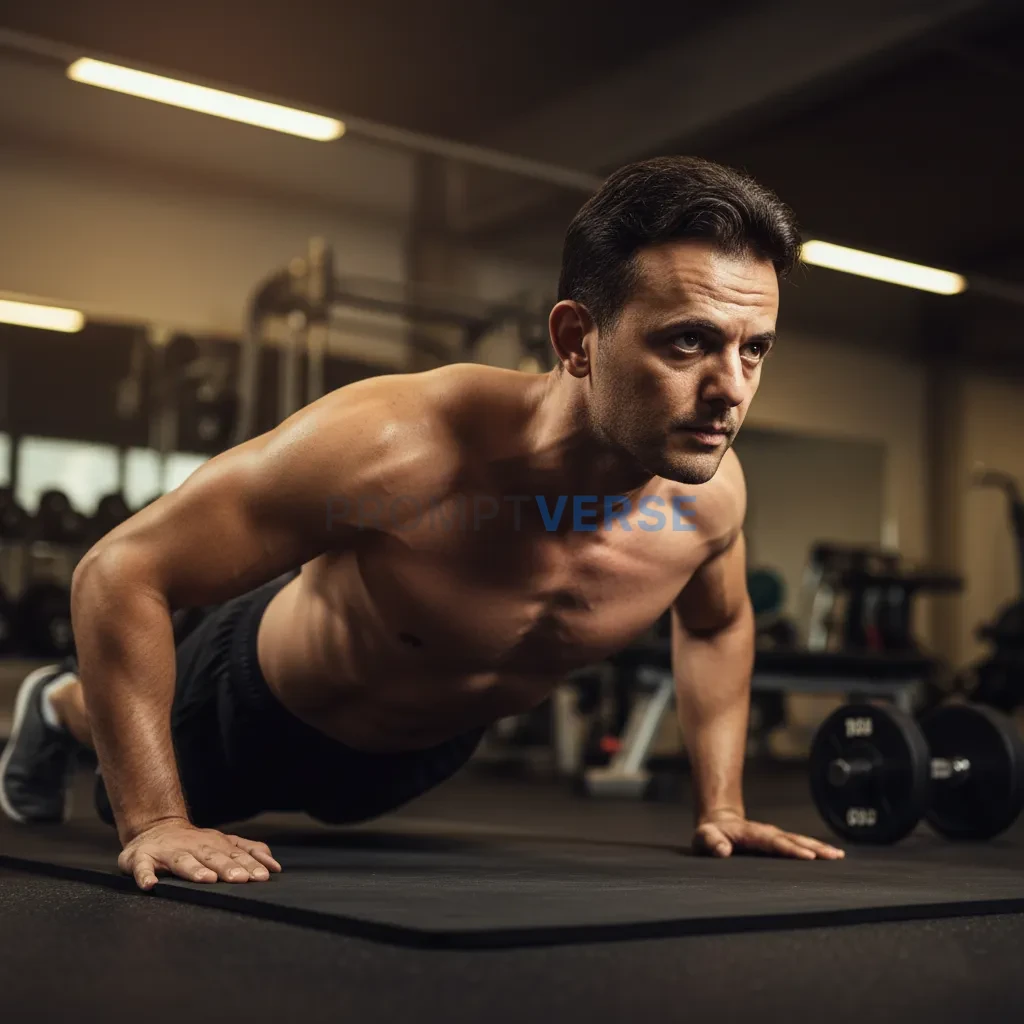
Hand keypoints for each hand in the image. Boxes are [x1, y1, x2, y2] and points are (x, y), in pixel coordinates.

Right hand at [118, 818, 282, 889]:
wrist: (155, 828)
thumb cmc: (194, 842)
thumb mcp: (223, 843)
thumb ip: (248, 851)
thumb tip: (274, 866)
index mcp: (214, 844)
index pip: (235, 855)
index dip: (249, 865)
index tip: (262, 877)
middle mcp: (193, 846)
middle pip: (212, 856)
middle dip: (227, 867)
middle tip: (240, 879)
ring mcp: (167, 851)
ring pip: (182, 860)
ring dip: (194, 870)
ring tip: (206, 879)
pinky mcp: (142, 858)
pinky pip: (142, 868)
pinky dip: (145, 876)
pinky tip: (150, 885)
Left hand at [693, 810, 843, 860]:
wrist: (718, 823)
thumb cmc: (710, 835)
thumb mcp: (703, 838)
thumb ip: (710, 842)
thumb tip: (722, 850)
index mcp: (751, 834)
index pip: (773, 842)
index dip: (790, 849)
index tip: (808, 856)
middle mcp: (767, 833)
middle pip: (793, 839)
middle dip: (813, 847)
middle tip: (834, 856)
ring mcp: (775, 836)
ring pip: (800, 840)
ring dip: (819, 847)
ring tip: (838, 856)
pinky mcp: (779, 841)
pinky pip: (799, 844)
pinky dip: (816, 849)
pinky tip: (832, 856)